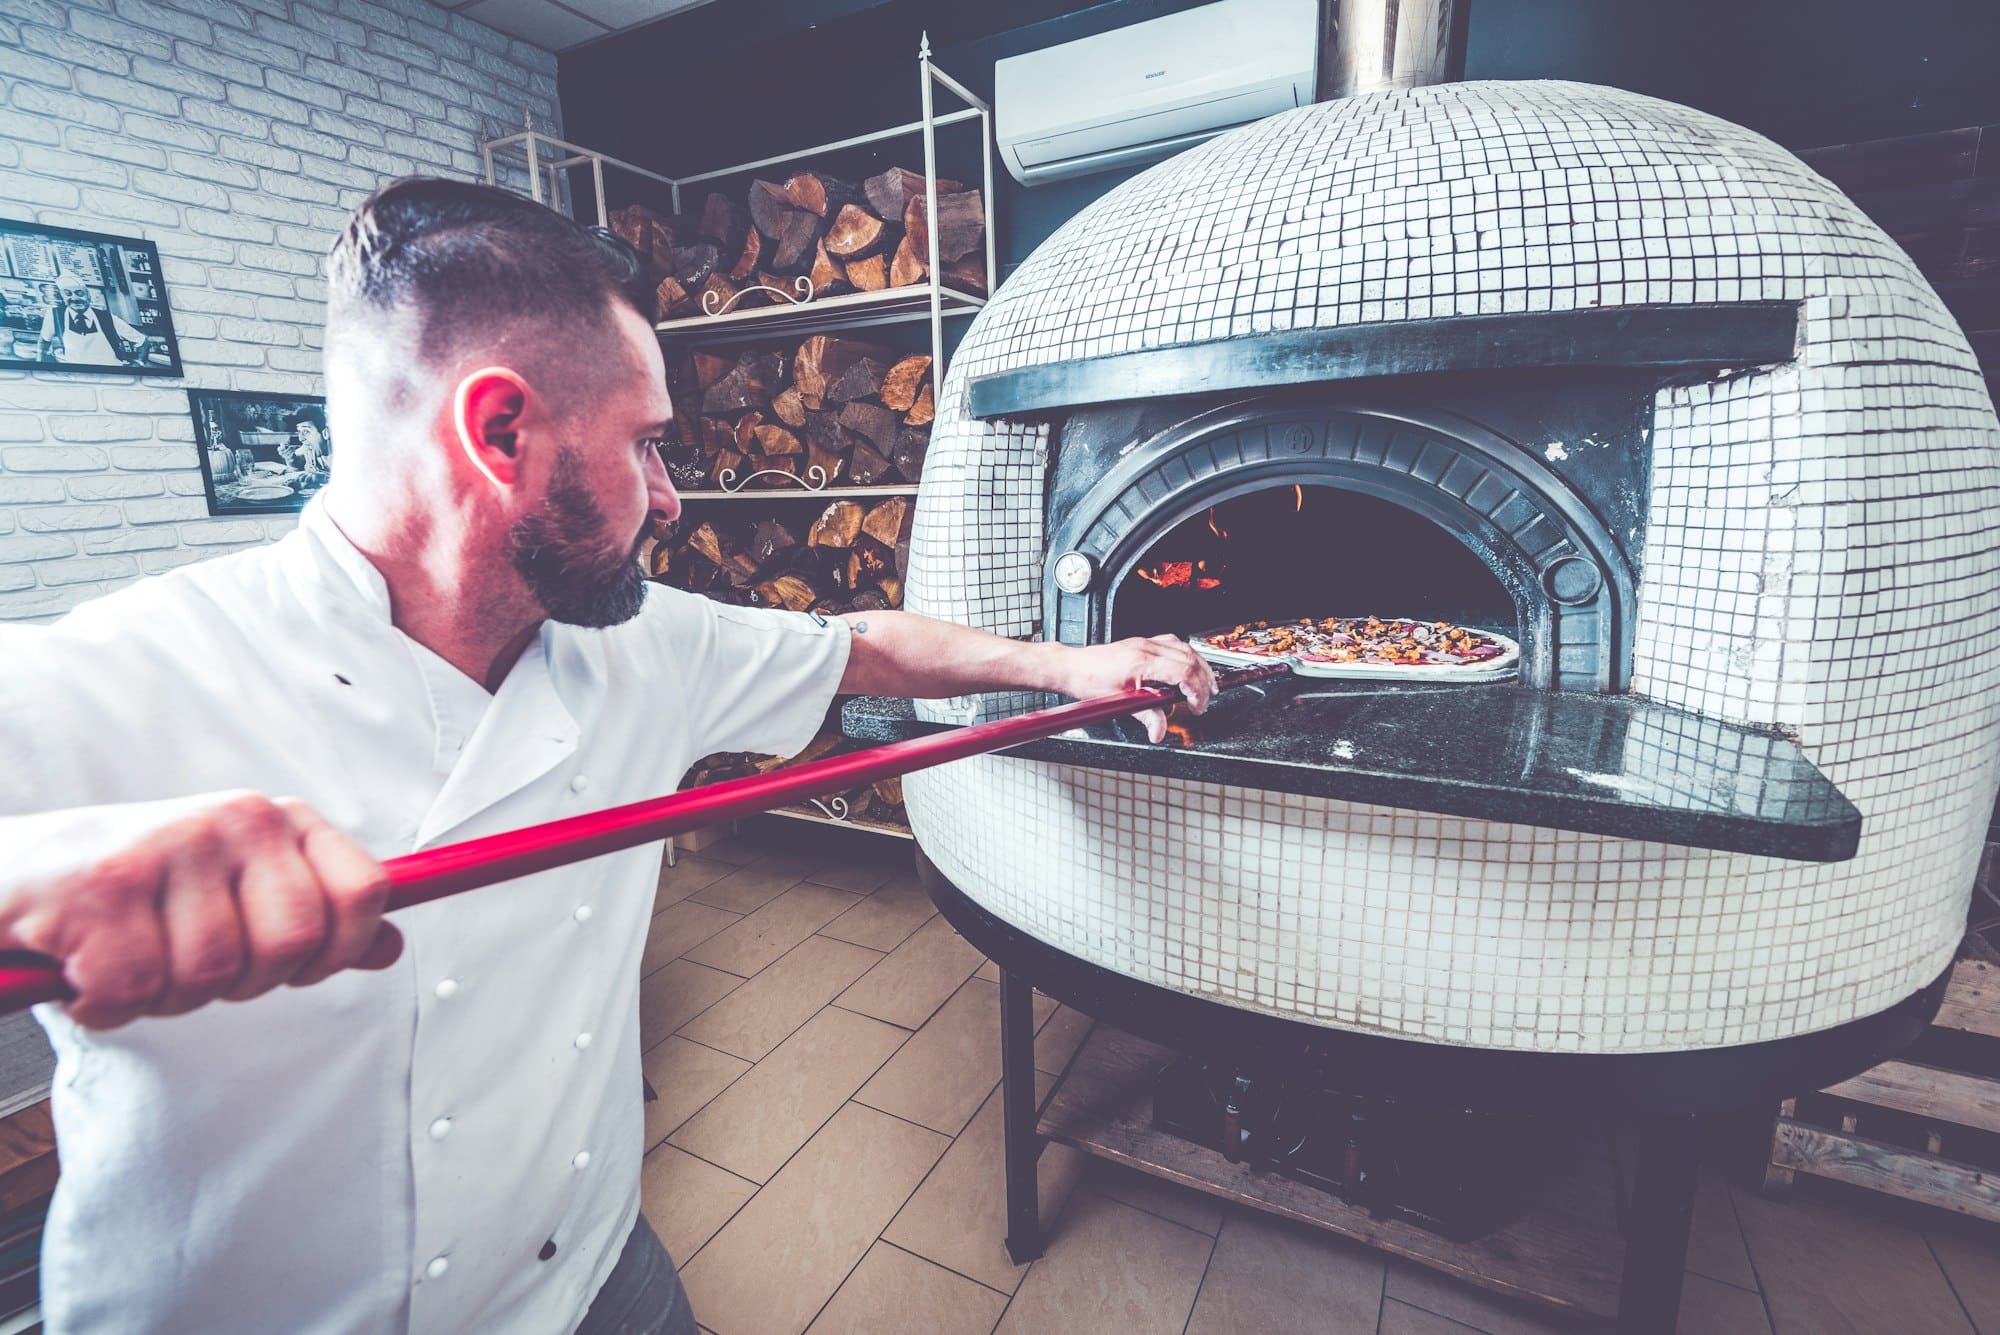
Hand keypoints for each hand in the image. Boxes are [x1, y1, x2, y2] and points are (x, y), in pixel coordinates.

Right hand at [0, 793, 401, 1028]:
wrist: (14, 872)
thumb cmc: (134, 887)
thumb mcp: (237, 886)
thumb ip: (317, 916)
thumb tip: (390, 946)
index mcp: (277, 820)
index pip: (364, 891)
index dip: (338, 949)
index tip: (297, 966)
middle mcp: (231, 820)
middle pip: (293, 944)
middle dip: (242, 981)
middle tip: (191, 964)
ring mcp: (166, 848)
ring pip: (210, 975)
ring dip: (165, 995)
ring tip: (131, 957)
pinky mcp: (98, 888)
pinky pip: (134, 990)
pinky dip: (105, 1004)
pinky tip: (86, 970)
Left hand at [1045, 635, 1217, 742]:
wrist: (1071, 667)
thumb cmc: (1088, 681)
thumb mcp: (1118, 703)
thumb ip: (1145, 716)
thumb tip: (1159, 731)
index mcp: (1143, 660)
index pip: (1184, 671)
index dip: (1197, 690)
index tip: (1197, 706)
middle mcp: (1146, 647)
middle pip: (1190, 658)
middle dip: (1204, 680)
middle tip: (1205, 700)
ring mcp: (1144, 643)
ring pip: (1184, 648)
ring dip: (1199, 667)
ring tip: (1204, 686)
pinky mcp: (1141, 643)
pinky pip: (1173, 643)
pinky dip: (1186, 657)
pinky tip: (1186, 668)